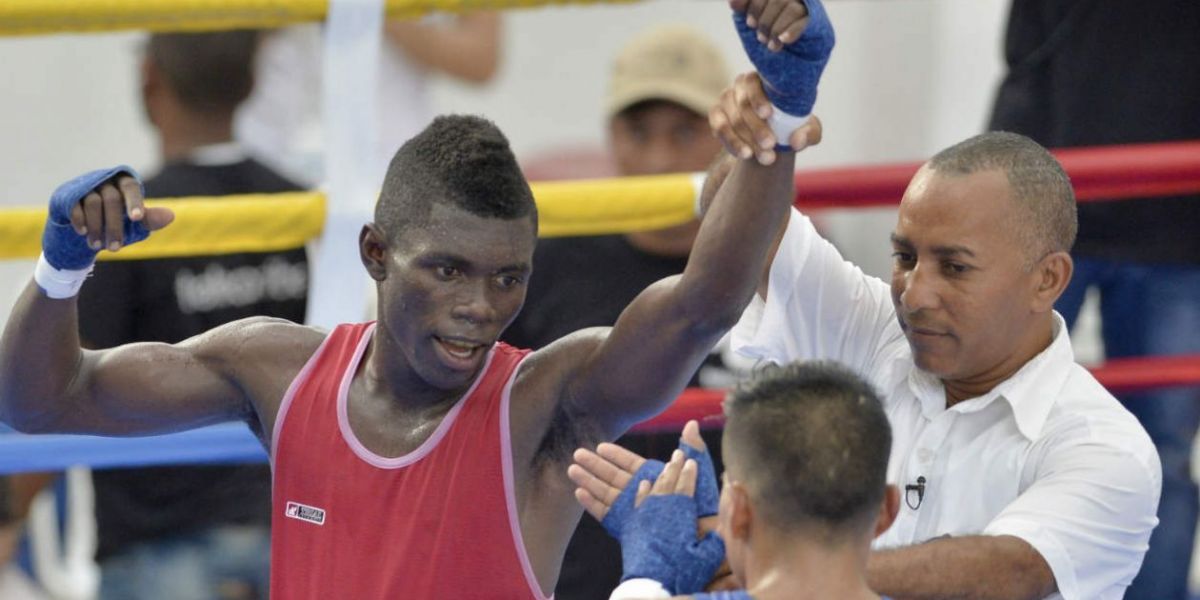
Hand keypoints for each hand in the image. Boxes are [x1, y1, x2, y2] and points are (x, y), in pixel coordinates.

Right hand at [68, 175, 172, 251]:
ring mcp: (85, 185)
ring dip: (96, 227)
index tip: (137, 218)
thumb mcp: (134, 223)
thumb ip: (149, 219)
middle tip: (115, 249)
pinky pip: (74, 205)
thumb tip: (171, 216)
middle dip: (114, 226)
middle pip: (112, 199)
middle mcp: (105, 180)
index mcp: (124, 183)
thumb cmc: (116, 222)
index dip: (134, 202)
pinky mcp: (68, 194)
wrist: (84, 230)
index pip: (131, 187)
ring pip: (93, 202)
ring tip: (97, 246)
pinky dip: (80, 220)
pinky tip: (83, 232)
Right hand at [568, 420, 715, 522]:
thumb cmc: (706, 511)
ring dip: (588, 481)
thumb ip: (694, 451)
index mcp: (657, 482)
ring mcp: (634, 512)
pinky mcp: (628, 528)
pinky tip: (579, 493)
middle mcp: (642, 495)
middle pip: (614, 477)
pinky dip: (592, 504)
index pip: (632, 465)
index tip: (600, 446)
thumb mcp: (701, 476)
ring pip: (606, 493)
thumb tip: (691, 424)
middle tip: (577, 453)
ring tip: (571, 470)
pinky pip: (606, 515)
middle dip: (595, 465)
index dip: (616, 455)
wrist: (701, 542)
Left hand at [619, 450, 724, 594]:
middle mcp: (662, 507)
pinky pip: (637, 501)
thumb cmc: (680, 571)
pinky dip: (641, 491)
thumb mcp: (706, 558)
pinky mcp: (632, 525)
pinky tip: (643, 485)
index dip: (690, 472)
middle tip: (678, 453)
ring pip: (653, 487)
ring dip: (660, 475)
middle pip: (669, 480)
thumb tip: (722, 532)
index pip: (687, 485)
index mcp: (682, 510)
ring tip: (665, 465)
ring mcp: (645, 514)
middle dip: (675, 465)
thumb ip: (715, 542)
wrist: (650, 583)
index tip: (691, 461)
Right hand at [710, 71, 823, 164]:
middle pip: (743, 105)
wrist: (771, 138)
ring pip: (732, 120)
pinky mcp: (716, 116)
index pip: (754, 82)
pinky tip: (746, 154)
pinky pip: (719, 128)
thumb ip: (809, 134)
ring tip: (765, 157)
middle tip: (771, 144)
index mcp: (763, 79)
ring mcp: (726, 99)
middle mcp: (740, 85)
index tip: (768, 114)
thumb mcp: (808, 130)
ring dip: (747, 140)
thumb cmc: (792, 126)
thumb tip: (796, 141)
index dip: (758, 97)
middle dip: (757, 127)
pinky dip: (732, 143)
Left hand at [730, 0, 810, 51]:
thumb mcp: (753, 27)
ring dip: (776, 29)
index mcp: (777, 0)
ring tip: (771, 46)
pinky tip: (783, 41)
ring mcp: (807, 11)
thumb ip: (744, 10)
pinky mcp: (818, 26)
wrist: (785, 74)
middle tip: (760, 38)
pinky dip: (792, 31)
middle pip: (778, 0)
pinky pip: (805, 22)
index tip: (750, 24)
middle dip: (765, 21)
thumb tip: (733, 2)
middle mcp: (794, 1)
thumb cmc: (768, 45)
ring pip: (792, 9)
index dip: (755, 6)